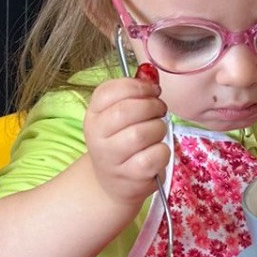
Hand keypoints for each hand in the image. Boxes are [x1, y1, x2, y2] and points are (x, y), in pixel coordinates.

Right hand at [85, 72, 169, 211]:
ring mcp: (112, 158)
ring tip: (157, 131)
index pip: (109, 91)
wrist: (113, 184)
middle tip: (160, 110)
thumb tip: (150, 72)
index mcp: (93, 115)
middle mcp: (97, 136)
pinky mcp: (131, 176)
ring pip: (142, 133)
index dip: (138, 86)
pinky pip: (155, 155)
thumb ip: (134, 91)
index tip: (152, 90)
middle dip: (152, 106)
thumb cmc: (122, 142)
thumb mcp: (120, 115)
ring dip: (159, 128)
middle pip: (127, 110)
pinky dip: (163, 150)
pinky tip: (157, 152)